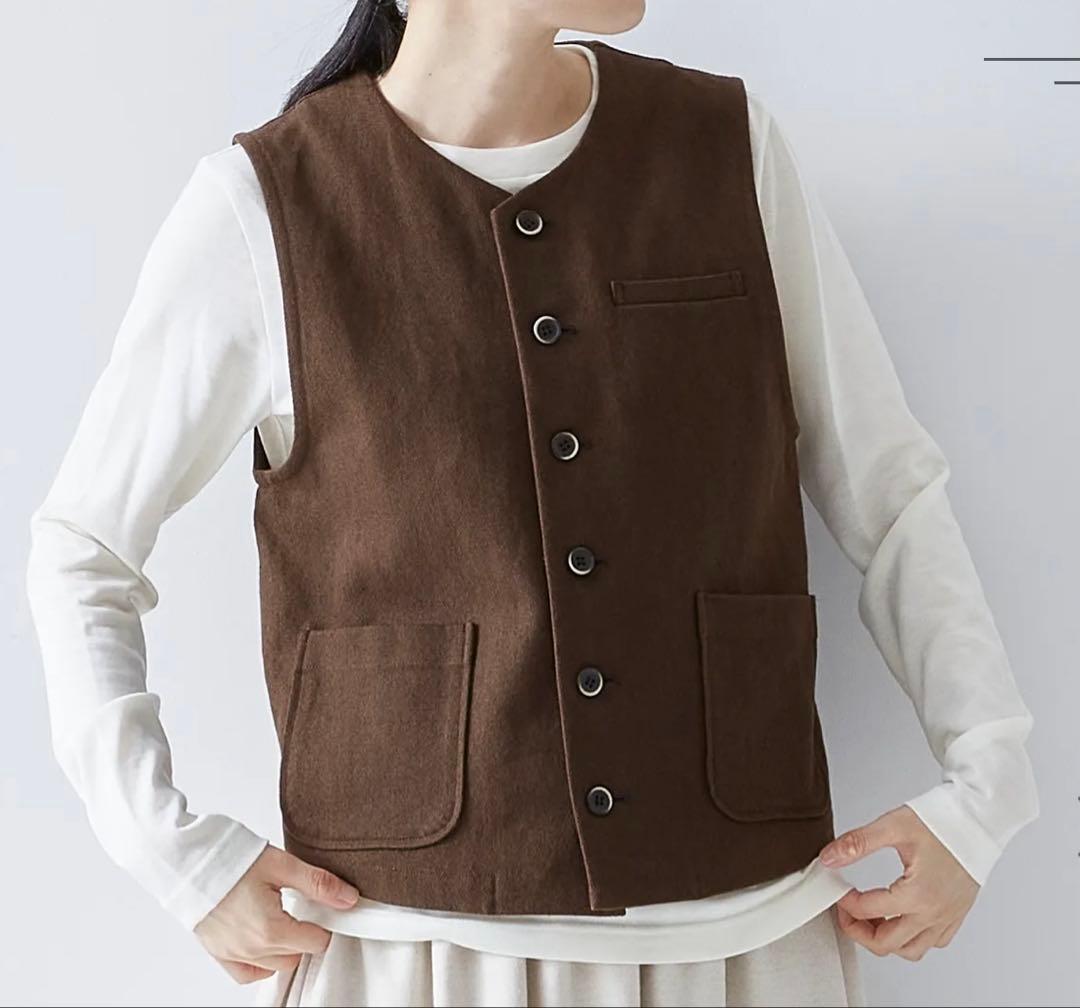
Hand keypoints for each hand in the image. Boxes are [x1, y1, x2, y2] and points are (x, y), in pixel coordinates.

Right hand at [194, 845, 359, 983]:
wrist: (186, 859)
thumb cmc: (229, 858)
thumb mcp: (281, 865)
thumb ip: (318, 884)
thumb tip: (349, 899)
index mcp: (270, 930)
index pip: (317, 942)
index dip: (326, 923)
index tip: (323, 906)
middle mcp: (251, 949)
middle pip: (297, 955)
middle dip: (306, 934)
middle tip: (302, 907)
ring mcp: (232, 954)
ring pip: (275, 966)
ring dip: (285, 948)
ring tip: (282, 917)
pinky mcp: (218, 952)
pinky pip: (247, 974)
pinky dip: (260, 963)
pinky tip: (265, 939)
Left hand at [819, 805, 978, 960]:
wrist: (979, 819)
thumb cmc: (943, 821)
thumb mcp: (893, 826)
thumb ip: (857, 844)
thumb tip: (829, 858)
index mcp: (918, 894)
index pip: (868, 910)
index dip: (844, 902)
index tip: (837, 889)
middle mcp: (935, 913)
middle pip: (887, 944)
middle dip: (858, 930)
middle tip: (846, 912)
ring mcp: (948, 917)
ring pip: (911, 950)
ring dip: (885, 939)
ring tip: (870, 917)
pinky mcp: (956, 915)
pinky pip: (933, 942)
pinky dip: (911, 938)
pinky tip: (899, 917)